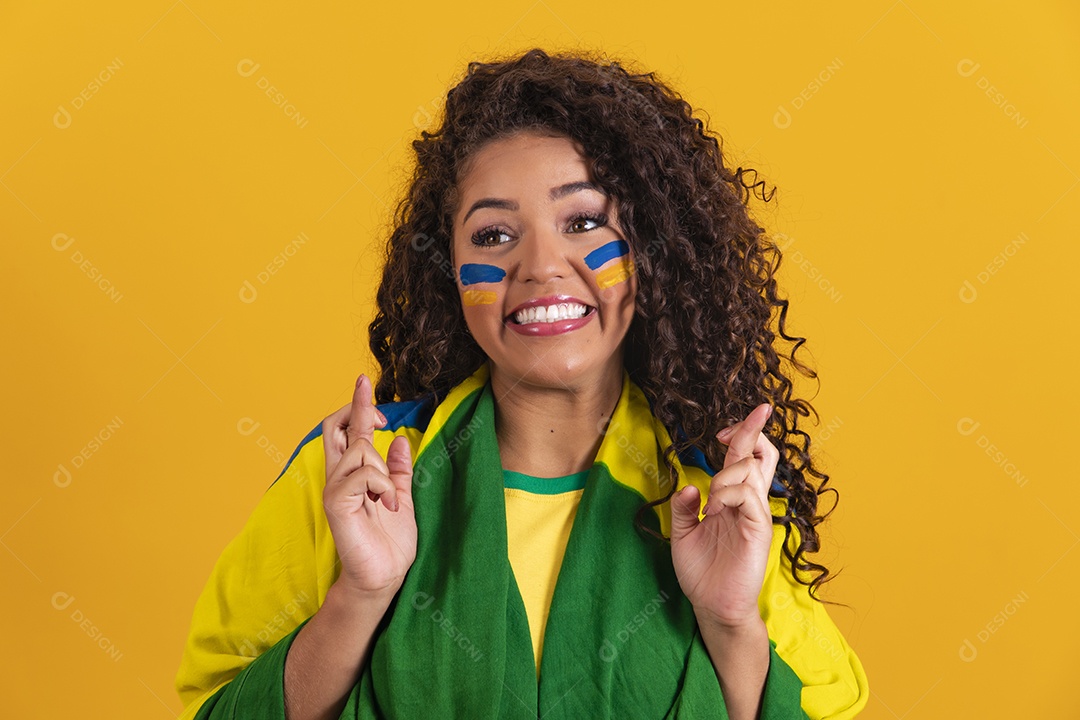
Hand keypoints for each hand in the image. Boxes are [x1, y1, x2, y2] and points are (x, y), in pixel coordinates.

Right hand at [321, 373, 417, 599]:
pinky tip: (387, 505)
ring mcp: (334, 490)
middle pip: (333, 427)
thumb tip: (397, 439)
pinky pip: (360, 475)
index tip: (365, 383)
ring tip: (391, 500)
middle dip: (356, 410)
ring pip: (358, 451)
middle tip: (381, 417)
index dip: (355, 404)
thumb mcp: (401, 497)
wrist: (385, 577)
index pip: (347, 430)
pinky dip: (381, 485)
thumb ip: (398, 470)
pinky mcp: (336, 505)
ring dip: (384, 471)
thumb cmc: (390, 542)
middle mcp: (338, 478)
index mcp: (354, 475)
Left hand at [669, 403, 778, 628]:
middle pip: (759, 454)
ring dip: (726, 473)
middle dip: (752, 429)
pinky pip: (750, 496)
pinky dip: (730, 493)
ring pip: (751, 470)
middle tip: (747, 419)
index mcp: (731, 498)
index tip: (725, 428)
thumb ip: (682, 507)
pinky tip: (715, 509)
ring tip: (711, 502)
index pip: (744, 457)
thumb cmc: (701, 571)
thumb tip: (687, 486)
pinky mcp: (759, 529)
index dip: (742, 434)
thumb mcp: (681, 534)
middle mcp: (747, 501)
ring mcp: (755, 514)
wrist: (711, 605)